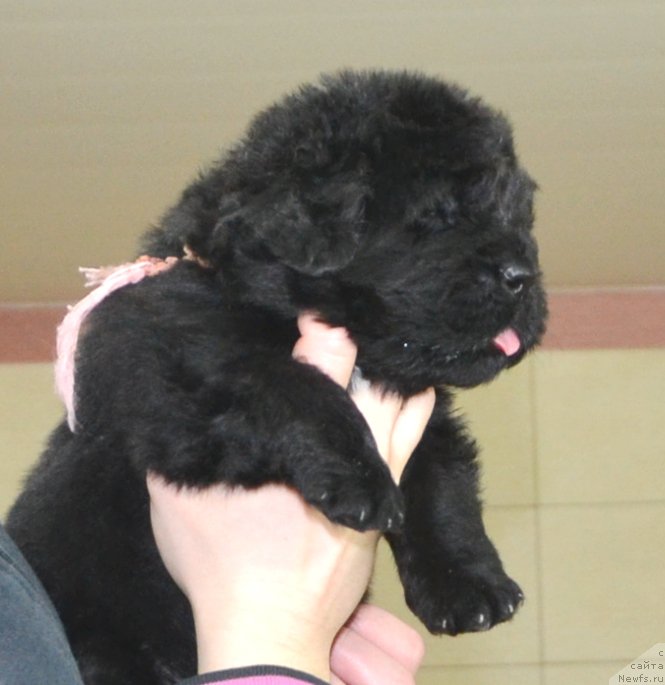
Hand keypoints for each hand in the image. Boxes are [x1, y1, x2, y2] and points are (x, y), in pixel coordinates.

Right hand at [148, 313, 432, 681]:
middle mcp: (352, 448)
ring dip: (392, 371)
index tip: (315, 303)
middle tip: (351, 315)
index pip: (324, 360)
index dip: (322, 325)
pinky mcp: (387, 496)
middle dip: (362, 341)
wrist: (271, 624)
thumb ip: (175, 439)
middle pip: (374, 375)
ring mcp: (379, 473)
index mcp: (300, 437)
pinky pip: (413, 436)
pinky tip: (400, 387)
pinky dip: (410, 404)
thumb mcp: (178, 496)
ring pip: (406, 402)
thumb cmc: (222, 561)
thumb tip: (170, 391)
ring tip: (378, 343)